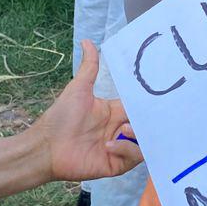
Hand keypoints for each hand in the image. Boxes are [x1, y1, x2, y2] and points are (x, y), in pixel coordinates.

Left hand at [30, 40, 142, 182]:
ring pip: (143, 143)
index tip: (159, 98)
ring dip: (138, 136)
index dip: (148, 104)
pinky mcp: (115, 164)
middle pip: (145, 125)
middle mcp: (118, 129)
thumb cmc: (60, 117)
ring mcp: (118, 147)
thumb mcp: (78, 89)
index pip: (138, 108)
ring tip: (124, 130)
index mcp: (113, 112)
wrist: (46, 146)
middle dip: (148, 121)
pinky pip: (132, 158)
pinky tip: (110, 145)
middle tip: (143, 117)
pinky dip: (127, 150)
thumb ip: (89, 67)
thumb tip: (88, 41)